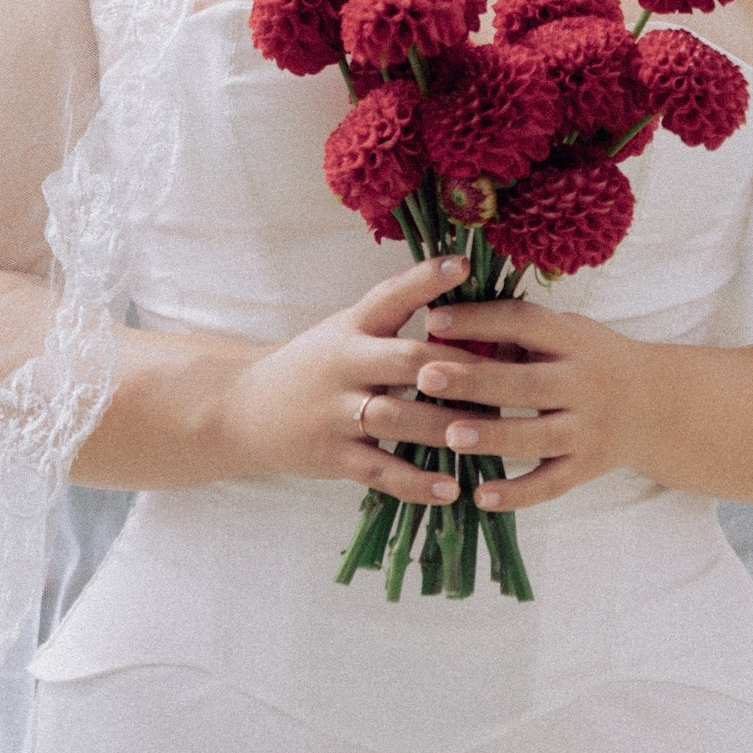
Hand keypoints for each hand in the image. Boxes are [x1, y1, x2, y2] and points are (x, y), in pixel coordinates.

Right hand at [218, 254, 475, 505]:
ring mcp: (336, 412)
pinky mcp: (331, 456)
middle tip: (508, 375)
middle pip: (407, 360)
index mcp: (352, 326)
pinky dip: (417, 482)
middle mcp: (344, 364)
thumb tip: (467, 294)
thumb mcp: (347, 329)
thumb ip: (397, 315)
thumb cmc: (316, 364)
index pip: (391, 295)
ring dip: (448, 428)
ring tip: (495, 436)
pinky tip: (453, 488)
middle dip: (457, 369)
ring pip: (400, 419)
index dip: (426, 279)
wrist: (243, 409)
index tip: (463, 264)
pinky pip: (381, 470)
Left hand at [407, 296, 672, 509]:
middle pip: (526, 384)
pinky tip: (481, 496)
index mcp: (574, 340)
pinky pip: (550, 483)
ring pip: (537, 436)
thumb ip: (519, 333)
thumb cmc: (591, 360)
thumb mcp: (567, 333)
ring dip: (493, 436)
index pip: (524, 323)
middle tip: (426, 377)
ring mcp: (589, 429)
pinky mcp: (587, 467)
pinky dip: (517, 493)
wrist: (657, 405)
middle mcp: (585, 383)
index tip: (432, 319)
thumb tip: (447, 330)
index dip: (479, 320)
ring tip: (450, 435)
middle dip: (475, 380)